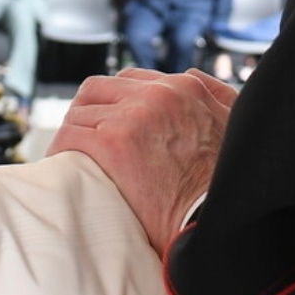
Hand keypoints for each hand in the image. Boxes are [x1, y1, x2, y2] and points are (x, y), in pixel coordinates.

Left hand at [50, 68, 233, 257]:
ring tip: (71, 156)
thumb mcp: (234, 122)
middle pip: (97, 90)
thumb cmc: (225, 181)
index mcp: (184, 88)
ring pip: (78, 114)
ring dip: (72, 135)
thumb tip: (191, 76)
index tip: (105, 121)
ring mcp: (132, 117)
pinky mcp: (113, 145)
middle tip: (81, 138)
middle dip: (85, 112)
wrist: (216, 218)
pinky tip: (61, 166)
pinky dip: (60, 151)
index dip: (112, 101)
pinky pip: (69, 138)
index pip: (129, 79)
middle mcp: (157, 95)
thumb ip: (214, 93)